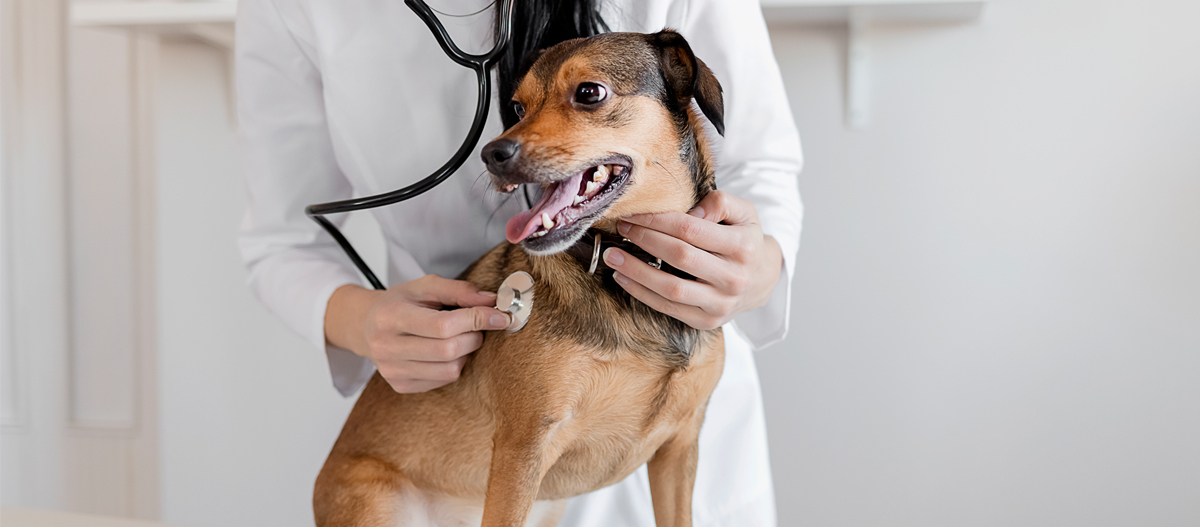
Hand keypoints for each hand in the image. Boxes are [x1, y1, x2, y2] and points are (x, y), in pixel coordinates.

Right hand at [324, 275, 510, 392]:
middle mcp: (387, 347)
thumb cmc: (400, 302)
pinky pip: (443, 380)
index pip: (443, 325)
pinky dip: (454, 364)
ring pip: (450, 369)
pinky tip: (445, 351)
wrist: (366, 326)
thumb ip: (459, 290)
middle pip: (449, 350)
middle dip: (474, 336)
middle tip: (476, 325)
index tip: (500, 316)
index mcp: (391, 317)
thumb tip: (490, 301)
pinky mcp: (400, 386)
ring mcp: (392, 371)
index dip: (477, 320)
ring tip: (459, 337)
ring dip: (466, 352)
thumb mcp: (425, 286)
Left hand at [604, 190, 782, 329]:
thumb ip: (720, 202)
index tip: (634, 213)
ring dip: (637, 272)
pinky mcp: (707, 321)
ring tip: (613, 256)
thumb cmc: (745, 240)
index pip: (692, 230)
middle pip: (680, 256)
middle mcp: (734, 278)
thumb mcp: (744, 212)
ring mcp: (721, 304)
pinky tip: (624, 278)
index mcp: (744, 247)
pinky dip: (642, 293)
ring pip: (672, 288)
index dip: (658, 220)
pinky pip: (668, 308)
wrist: (761, 280)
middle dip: (645, 240)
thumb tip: (690, 213)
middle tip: (622, 228)